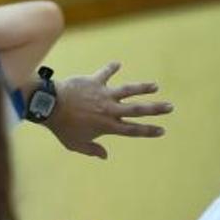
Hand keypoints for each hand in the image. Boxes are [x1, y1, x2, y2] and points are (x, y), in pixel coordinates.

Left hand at [46, 61, 172, 158]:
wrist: (49, 106)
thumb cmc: (61, 127)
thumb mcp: (75, 144)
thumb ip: (92, 150)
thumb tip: (105, 156)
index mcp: (108, 126)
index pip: (133, 130)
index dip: (148, 131)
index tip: (162, 130)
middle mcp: (110, 110)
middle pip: (138, 110)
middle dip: (156, 109)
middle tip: (170, 107)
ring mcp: (104, 94)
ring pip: (128, 90)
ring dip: (143, 87)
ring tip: (155, 86)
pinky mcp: (94, 82)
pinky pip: (105, 73)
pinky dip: (111, 68)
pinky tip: (117, 63)